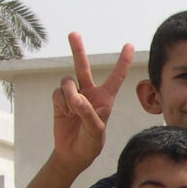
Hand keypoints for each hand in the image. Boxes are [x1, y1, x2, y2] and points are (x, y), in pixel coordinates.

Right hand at [51, 32, 134, 170]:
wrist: (73, 154)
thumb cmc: (91, 143)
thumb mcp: (95, 131)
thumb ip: (88, 113)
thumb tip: (76, 98)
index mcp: (106, 98)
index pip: (116, 77)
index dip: (122, 61)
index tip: (129, 45)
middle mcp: (90, 93)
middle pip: (83, 67)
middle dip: (78, 50)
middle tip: (72, 33)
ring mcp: (74, 96)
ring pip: (68, 81)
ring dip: (69, 93)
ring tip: (73, 109)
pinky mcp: (60, 101)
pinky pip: (57, 93)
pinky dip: (60, 102)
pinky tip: (64, 113)